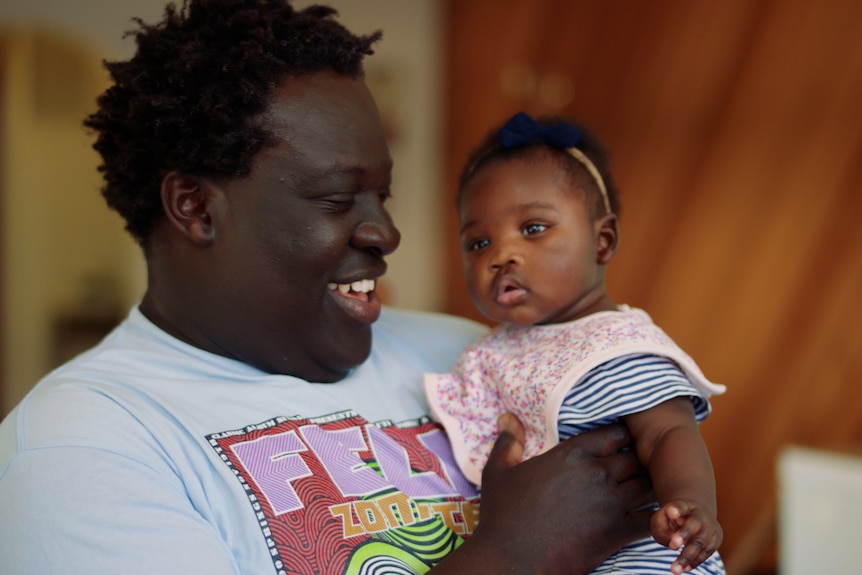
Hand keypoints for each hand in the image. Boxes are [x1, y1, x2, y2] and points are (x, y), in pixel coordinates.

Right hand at [457, 414, 654, 574]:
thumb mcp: (498, 471)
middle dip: (640, 461)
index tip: (621, 445)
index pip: (615, 433)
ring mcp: (611, 502)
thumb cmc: (502, 515)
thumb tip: (507, 417)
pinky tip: (658, 520)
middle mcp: (597, 473)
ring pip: (649, 484)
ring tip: (649, 491)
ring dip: (651, 486)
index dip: (622, 437)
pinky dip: (660, 518)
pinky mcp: (618, 532)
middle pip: (636, 457)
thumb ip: (509, 441)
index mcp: (572, 454)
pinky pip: (653, 518)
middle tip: (639, 469)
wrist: (510, 559)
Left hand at [651, 499, 722, 573]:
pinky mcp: (715, 541)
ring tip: (675, 569)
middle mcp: (699, 515)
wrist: (697, 516)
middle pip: (693, 524)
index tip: (671, 511)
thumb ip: (662, 528)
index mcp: (685, 505)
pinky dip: (694, 561)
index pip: (681, 505)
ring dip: (687, 556)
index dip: (677, 509)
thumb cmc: (673, 519)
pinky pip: (705, 553)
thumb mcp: (662, 518)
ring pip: (700, 542)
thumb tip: (673, 545)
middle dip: (684, 535)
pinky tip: (684, 568)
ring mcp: (710, 528)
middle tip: (673, 545)